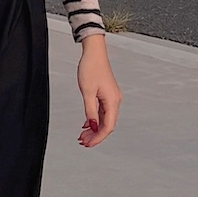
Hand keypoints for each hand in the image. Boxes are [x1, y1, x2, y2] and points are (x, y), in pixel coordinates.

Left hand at [77, 33, 121, 147]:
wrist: (94, 52)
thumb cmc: (91, 67)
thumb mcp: (87, 91)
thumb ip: (90, 111)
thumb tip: (93, 127)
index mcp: (112, 101)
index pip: (108, 126)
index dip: (98, 138)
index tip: (88, 144)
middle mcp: (115, 101)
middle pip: (107, 124)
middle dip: (95, 136)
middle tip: (83, 142)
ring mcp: (111, 98)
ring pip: (104, 119)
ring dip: (94, 129)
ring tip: (83, 136)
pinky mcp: (107, 94)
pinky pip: (102, 112)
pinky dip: (95, 119)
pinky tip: (86, 125)